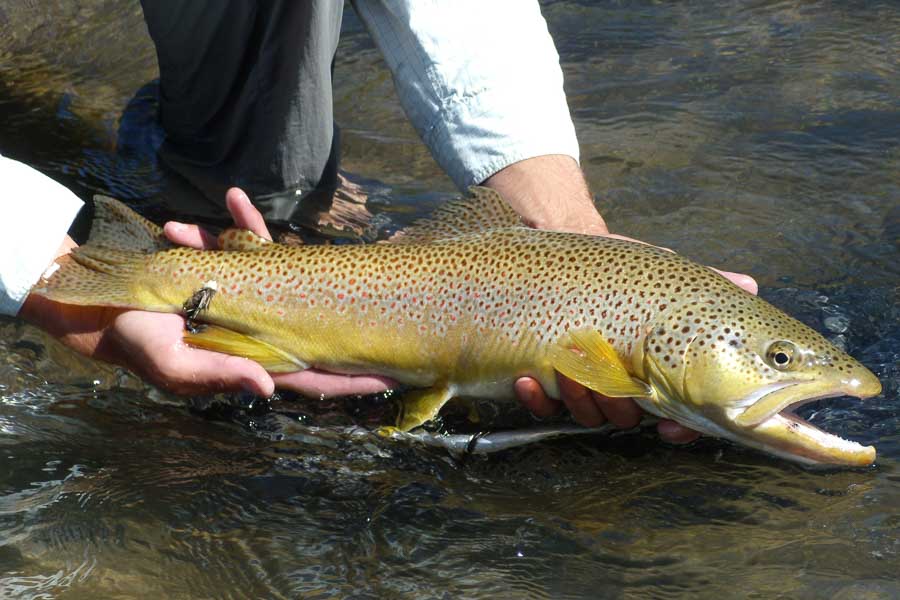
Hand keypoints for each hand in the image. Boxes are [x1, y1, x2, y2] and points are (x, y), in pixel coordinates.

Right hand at [21, 189, 393, 398]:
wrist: (99, 306)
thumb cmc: (135, 342)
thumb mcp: (172, 365)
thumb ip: (220, 375)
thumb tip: (269, 391)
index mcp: (254, 361)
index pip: (315, 375)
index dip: (353, 378)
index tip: (396, 376)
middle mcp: (260, 332)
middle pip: (317, 327)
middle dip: (350, 316)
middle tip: (395, 303)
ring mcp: (246, 300)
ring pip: (286, 279)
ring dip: (285, 256)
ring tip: (271, 230)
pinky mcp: (223, 272)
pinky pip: (244, 247)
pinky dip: (239, 222)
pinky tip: (231, 195)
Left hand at [485, 155, 758, 443]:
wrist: (568, 250)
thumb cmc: (623, 270)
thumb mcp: (664, 275)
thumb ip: (708, 285)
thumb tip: (751, 285)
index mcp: (658, 370)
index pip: (680, 415)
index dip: (679, 429)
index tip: (670, 427)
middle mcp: (623, 384)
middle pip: (628, 419)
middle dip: (618, 405)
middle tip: (609, 383)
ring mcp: (585, 384)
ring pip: (587, 415)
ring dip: (577, 398)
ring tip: (565, 369)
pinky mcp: (547, 379)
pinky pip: (543, 405)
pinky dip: (535, 398)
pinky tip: (527, 379)